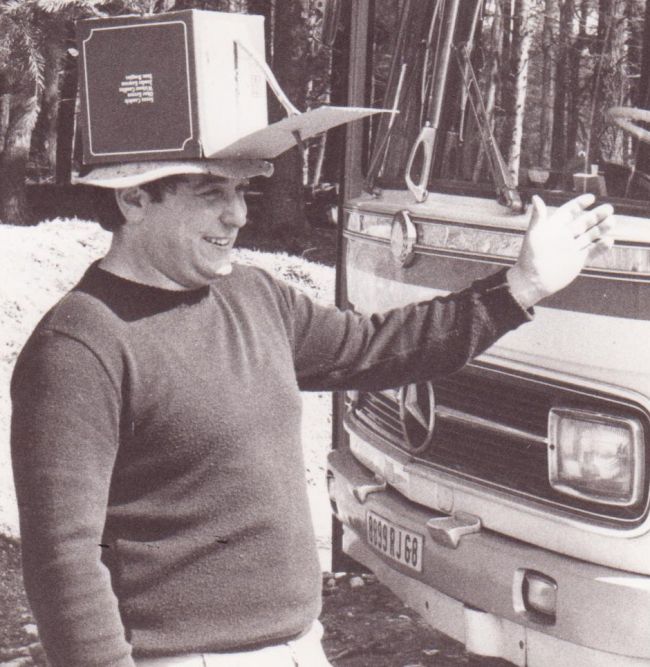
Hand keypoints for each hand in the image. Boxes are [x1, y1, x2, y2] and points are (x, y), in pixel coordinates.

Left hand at [507, 193, 615, 308]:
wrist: (533, 281)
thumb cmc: (529, 257)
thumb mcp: (534, 234)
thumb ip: (538, 216)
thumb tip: (536, 196)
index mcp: (553, 228)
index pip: (568, 212)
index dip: (579, 204)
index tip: (591, 198)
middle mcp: (564, 237)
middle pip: (583, 223)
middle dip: (596, 215)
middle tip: (609, 208)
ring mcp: (571, 249)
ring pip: (590, 236)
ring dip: (601, 228)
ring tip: (612, 221)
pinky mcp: (577, 261)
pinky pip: (592, 252)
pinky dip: (601, 247)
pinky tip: (609, 241)